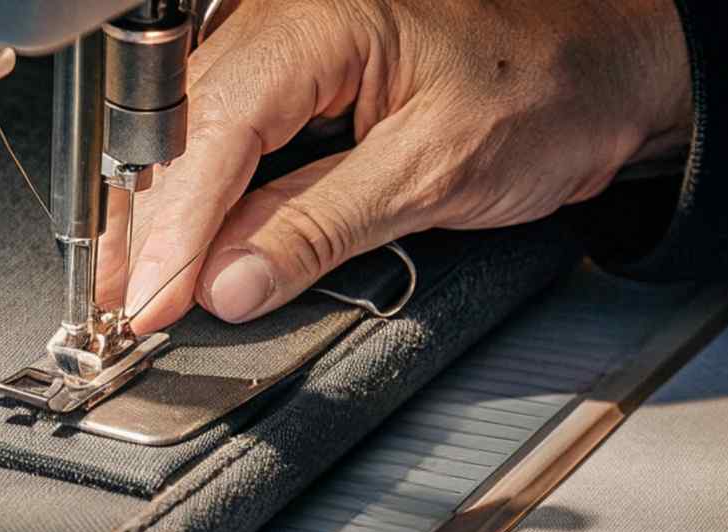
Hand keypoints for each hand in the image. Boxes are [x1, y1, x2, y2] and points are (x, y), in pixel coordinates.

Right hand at [103, 0, 692, 330]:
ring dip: (159, 213)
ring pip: (189, 131)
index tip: (152, 298)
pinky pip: (220, 132)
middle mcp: (285, 20)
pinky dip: (196, 194)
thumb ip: (320, 226)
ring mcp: (282, 41)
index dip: (175, 226)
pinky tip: (178, 243)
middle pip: (182, 129)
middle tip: (123, 307)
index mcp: (321, 22)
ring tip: (134, 285)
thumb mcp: (434, 174)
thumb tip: (230, 281)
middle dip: (149, 224)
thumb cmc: (545, 93)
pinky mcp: (291, 74)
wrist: (604, 70)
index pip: (215, 131)